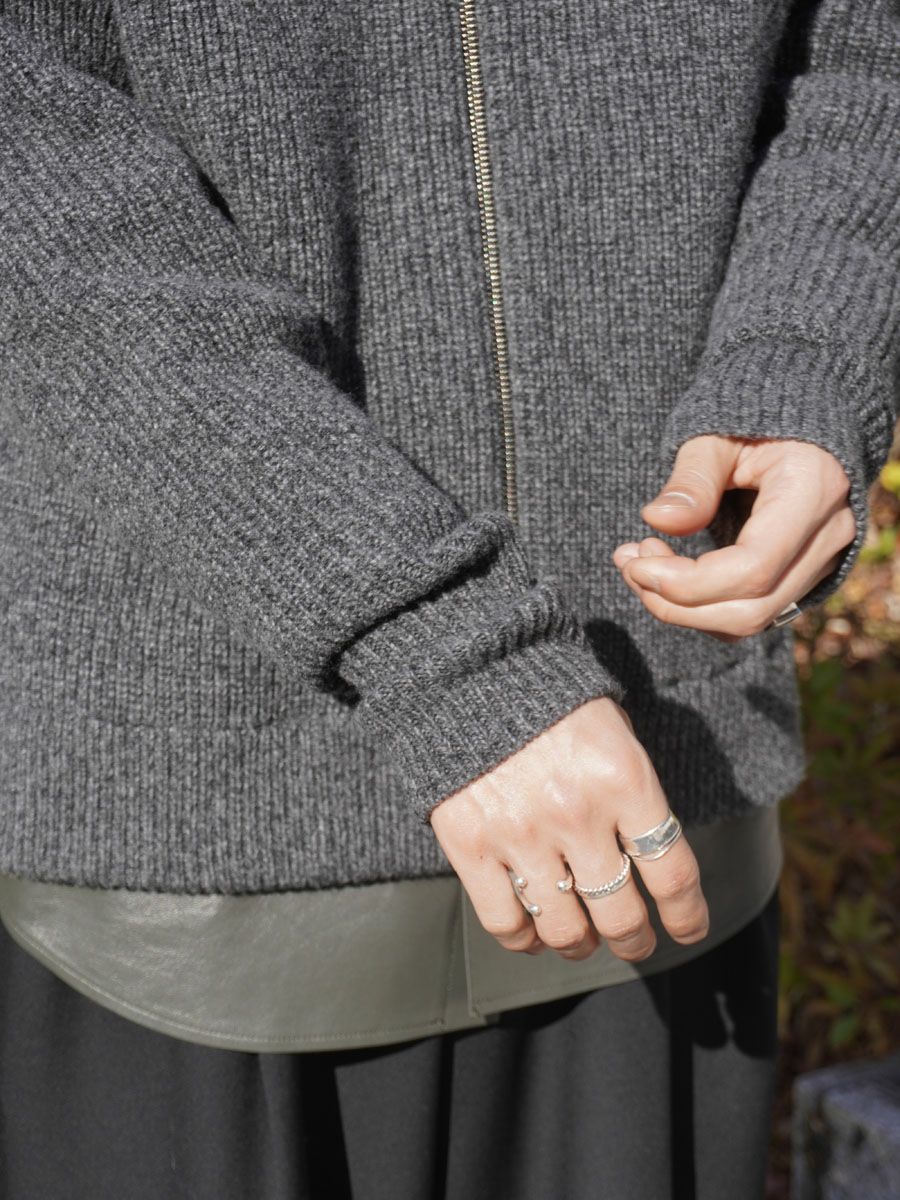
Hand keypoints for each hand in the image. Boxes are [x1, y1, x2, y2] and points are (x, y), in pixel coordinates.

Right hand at [428, 696, 709, 961]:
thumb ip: (634, 795)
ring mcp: (520, 833)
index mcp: (624, 780)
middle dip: (634, 938)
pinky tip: (533, 934)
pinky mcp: (470, 843)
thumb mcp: (615, 732)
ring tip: (582, 940)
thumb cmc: (553, 702)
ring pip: (564, 928)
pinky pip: (505, 922)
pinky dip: (524, 940)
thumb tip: (650, 862)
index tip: (688, 930)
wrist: (471, 671)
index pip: (672, 874)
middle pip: (620, 913)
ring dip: (580, 944)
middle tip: (635, 940)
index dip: (686, 915)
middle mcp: (576, 813)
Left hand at [613, 435, 855, 640]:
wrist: (798, 430)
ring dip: (683, 610)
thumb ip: (692, 478)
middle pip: (750, 608)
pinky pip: (751, 615)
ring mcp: (823, 563)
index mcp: (814, 490)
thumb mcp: (717, 437)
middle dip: (676, 603)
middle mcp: (829, 536)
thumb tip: (656, 519)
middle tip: (630, 564)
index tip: (635, 563)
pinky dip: (702, 609)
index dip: (687, 582)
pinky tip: (667, 577)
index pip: (753, 567)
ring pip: (750, 622)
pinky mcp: (803, 579)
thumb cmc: (753, 423)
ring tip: (640, 566)